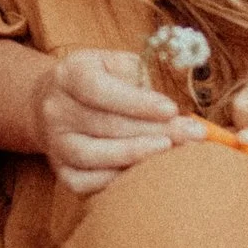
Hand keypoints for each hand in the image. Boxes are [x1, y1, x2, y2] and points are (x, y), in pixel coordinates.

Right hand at [33, 48, 203, 194]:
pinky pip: (85, 183)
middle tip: (192, 134)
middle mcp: (55, 109)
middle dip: (153, 130)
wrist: (55, 102)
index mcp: (69, 74)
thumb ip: (143, 77)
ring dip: (136, 156)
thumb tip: (180, 101)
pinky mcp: (60, 170)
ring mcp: (55, 143)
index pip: (99, 90)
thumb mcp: (117, 64)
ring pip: (93, 156)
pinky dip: (115, 180)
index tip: (172, 109)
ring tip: (171, 150)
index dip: (137, 102)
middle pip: (105, 125)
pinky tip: (143, 172)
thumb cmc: (101, 80)